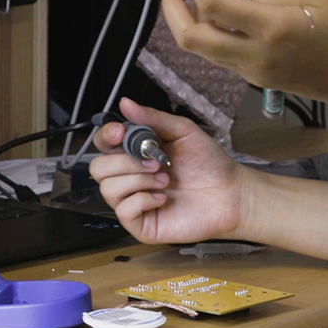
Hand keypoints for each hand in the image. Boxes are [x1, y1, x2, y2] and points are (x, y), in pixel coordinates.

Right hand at [89, 97, 246, 244]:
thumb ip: (153, 118)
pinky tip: (163, 198)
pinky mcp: (140, 224)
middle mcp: (130, 176)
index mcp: (136, 152)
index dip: (106, 137)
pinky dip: (143, 200)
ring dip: (138, 180)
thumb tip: (125, 103)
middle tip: (156, 161)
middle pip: (97, 168)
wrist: (230, 192)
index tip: (120, 132)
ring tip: (165, 179)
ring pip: (108, 189)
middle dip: (125, 162)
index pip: (104, 144)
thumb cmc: (209, 162)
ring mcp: (133, 201)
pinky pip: (123, 211)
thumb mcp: (183, 132)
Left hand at [161, 0, 327, 110]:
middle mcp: (255, 57)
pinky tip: (227, 11)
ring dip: (192, 19)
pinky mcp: (261, 80)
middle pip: (190, 39)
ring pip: (204, 50)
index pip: (211, 7)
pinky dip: (214, 32)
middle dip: (173, 7)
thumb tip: (245, 3)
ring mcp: (256, 73)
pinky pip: (224, 56)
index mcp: (271, 29)